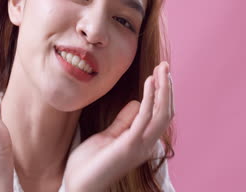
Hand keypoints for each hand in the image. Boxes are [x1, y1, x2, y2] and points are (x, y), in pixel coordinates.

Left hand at [63, 62, 173, 191]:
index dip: (162, 93)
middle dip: (167, 87)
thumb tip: (137, 102)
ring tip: (162, 69)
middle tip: (165, 66)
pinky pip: (145, 117)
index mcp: (142, 142)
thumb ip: (123, 121)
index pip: (160, 114)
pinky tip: (149, 82)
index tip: (159, 73)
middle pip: (166, 112)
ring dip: (164, 89)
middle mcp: (146, 144)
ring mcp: (140, 146)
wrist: (78, 186)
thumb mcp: (108, 135)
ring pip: (162, 114)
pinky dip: (150, 98)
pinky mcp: (130, 145)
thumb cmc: (89, 164)